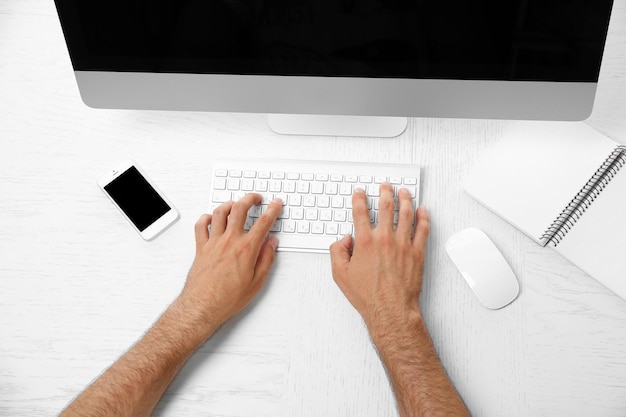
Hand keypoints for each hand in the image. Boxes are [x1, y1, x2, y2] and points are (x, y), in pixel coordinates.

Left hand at [179, 194, 281, 339]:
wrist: (203, 306)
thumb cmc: (227, 298)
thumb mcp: (256, 282)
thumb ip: (266, 259)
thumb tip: (272, 244)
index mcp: (246, 249)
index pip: (263, 222)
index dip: (272, 210)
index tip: (275, 204)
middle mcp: (229, 241)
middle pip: (240, 208)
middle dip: (250, 198)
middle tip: (256, 198)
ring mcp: (213, 242)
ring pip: (220, 212)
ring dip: (229, 204)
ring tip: (236, 204)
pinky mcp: (200, 247)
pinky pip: (201, 225)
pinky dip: (206, 217)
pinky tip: (211, 218)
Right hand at [329, 185, 429, 330]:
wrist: (391, 310)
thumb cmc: (368, 296)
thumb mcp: (340, 275)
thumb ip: (337, 252)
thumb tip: (344, 240)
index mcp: (365, 242)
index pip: (361, 212)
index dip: (359, 199)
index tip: (360, 193)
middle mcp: (385, 239)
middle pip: (386, 207)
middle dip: (385, 192)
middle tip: (385, 186)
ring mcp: (403, 244)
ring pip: (407, 213)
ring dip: (405, 199)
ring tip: (404, 192)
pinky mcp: (417, 253)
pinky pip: (423, 229)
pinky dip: (423, 217)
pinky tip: (423, 211)